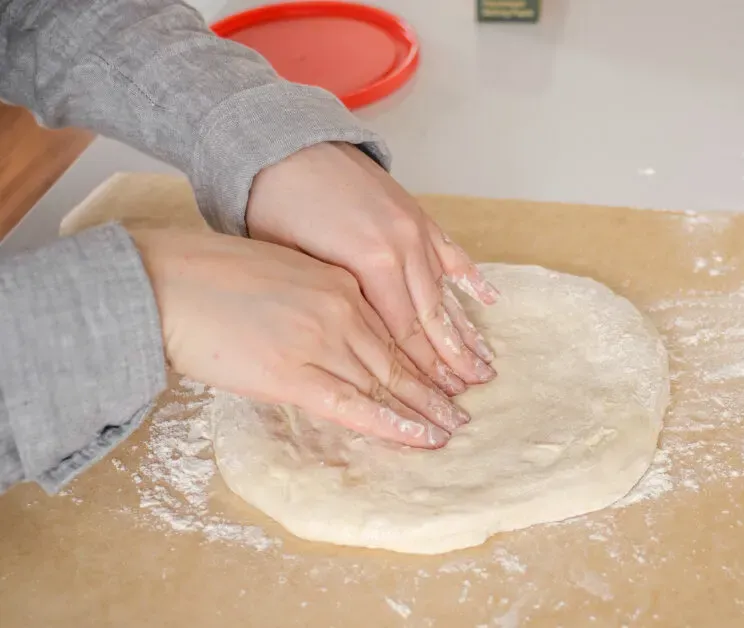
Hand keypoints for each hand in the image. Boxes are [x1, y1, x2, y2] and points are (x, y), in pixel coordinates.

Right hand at [130, 228, 466, 447]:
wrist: (168, 282)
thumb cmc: (213, 274)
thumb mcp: (283, 269)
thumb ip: (318, 295)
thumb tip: (337, 325)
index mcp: (340, 282)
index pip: (393, 326)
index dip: (422, 354)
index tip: (444, 372)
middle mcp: (340, 310)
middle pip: (398, 356)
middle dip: (434, 386)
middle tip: (462, 407)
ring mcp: (320, 343)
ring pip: (385, 383)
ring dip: (422, 409)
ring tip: (450, 429)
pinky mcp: (293, 376)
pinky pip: (354, 407)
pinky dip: (391, 425)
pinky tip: (419, 438)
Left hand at [246, 142, 498, 396]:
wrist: (284, 147)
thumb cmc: (276, 208)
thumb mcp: (297, 267)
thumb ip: (337, 306)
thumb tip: (363, 349)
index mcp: (371, 264)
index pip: (404, 332)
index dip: (423, 370)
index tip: (440, 398)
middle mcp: (402, 247)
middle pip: (432, 316)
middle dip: (454, 358)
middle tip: (475, 390)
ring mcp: (413, 228)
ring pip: (445, 289)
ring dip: (464, 328)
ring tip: (485, 360)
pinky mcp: (415, 212)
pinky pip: (450, 251)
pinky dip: (469, 277)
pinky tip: (488, 299)